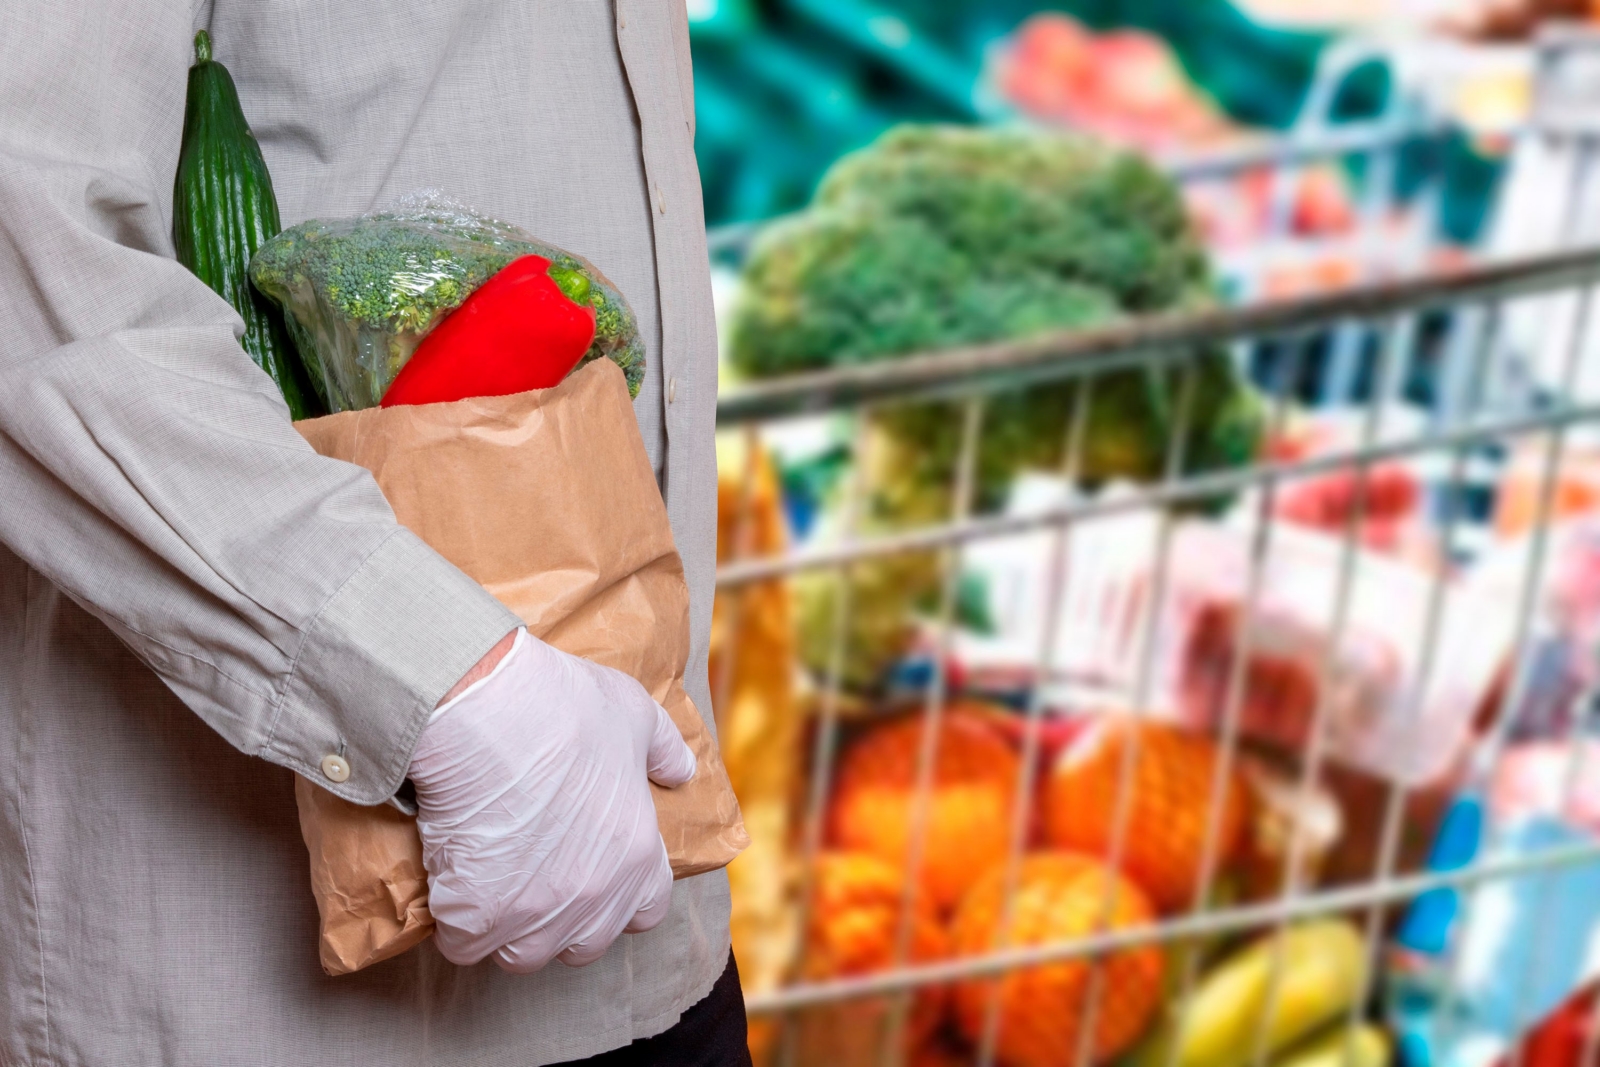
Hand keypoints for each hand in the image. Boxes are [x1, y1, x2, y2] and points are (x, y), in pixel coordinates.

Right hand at [408, 629, 696, 971]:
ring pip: (522, 955)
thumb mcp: (635, 714)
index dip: (618, 898)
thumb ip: (665, 752)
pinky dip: (454, 923)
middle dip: (561, 922)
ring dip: (507, 931)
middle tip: (533, 880)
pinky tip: (450, 885)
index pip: (645, 912)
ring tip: (490, 888)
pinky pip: (463, 944)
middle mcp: (594, 897)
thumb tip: (681, 773)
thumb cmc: (563, 707)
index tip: (591, 875)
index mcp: (638, 857)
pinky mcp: (477, 917)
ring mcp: (535, 913)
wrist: (488, 711)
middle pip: (582, 945)